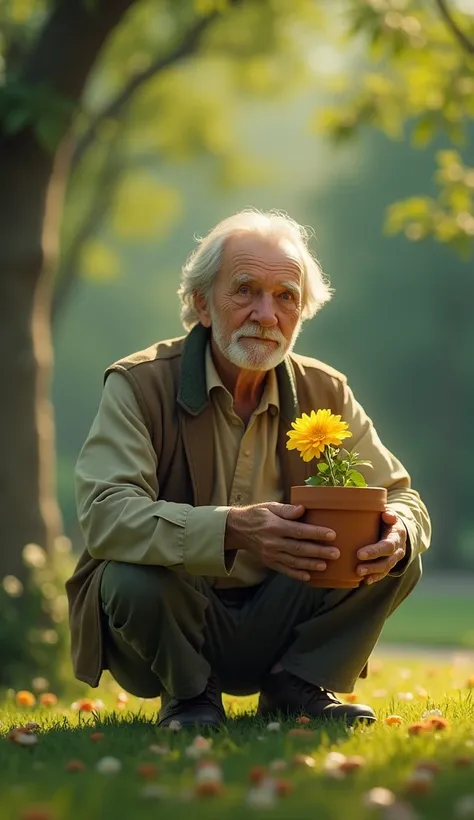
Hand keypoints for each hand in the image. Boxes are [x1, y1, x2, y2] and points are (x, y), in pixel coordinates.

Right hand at [225, 502, 339, 581]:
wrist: (238, 529)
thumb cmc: (258, 515)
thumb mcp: (270, 506)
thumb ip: (287, 509)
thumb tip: (302, 509)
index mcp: (275, 526)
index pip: (299, 531)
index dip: (316, 533)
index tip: (331, 534)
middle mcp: (273, 542)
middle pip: (299, 548)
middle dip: (318, 552)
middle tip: (335, 553)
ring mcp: (271, 554)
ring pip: (294, 561)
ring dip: (310, 564)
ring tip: (325, 565)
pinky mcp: (269, 562)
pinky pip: (284, 570)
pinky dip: (296, 575)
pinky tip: (308, 577)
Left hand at [356, 509, 406, 584]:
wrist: (398, 529)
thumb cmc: (388, 519)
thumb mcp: (390, 514)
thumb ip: (389, 514)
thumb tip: (386, 514)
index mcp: (397, 536)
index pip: (387, 546)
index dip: (375, 551)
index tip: (359, 554)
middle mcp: (398, 550)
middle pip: (387, 561)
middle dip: (372, 566)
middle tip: (358, 569)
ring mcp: (394, 559)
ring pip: (385, 568)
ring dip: (372, 573)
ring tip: (359, 574)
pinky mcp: (389, 564)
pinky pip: (384, 573)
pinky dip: (375, 577)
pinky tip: (365, 581)